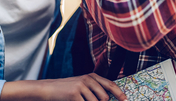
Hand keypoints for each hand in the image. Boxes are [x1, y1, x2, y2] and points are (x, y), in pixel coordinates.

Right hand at [0, 73, 126, 100]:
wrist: (49, 89)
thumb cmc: (68, 90)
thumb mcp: (83, 85)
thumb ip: (96, 90)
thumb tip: (108, 98)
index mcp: (93, 76)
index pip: (111, 85)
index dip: (119, 94)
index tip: (126, 100)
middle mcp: (88, 79)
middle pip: (104, 97)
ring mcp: (81, 86)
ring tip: (80, 100)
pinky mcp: (74, 94)